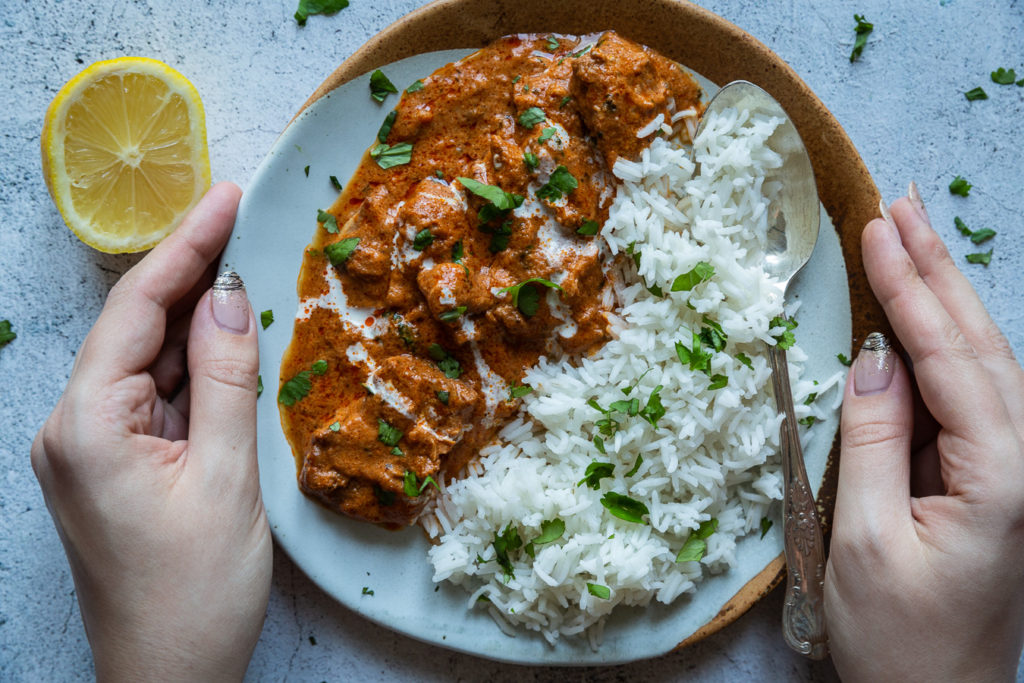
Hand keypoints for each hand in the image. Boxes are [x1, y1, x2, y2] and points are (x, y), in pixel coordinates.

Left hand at [31, 183, 271, 681]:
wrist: (170, 678)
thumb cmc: (195, 591)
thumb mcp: (226, 476)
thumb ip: (227, 378)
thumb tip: (231, 296)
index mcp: (86, 425)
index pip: (137, 310)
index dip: (185, 248)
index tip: (227, 198)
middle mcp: (74, 428)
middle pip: (139, 330)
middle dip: (193, 279)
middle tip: (247, 226)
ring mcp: (91, 449)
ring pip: (152, 364)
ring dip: (201, 328)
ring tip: (252, 277)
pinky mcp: (115, 467)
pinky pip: (159, 400)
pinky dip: (199, 373)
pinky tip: (234, 348)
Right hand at [825, 186, 1023, 680]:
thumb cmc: (897, 636)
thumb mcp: (864, 537)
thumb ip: (871, 438)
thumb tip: (871, 356)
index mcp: (1004, 479)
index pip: (952, 361)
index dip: (910, 290)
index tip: (878, 229)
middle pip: (983, 345)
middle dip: (940, 269)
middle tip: (903, 204)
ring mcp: (1019, 471)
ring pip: (985, 362)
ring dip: (946, 296)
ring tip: (913, 236)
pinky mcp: (997, 479)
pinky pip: (974, 394)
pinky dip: (944, 344)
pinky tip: (923, 314)